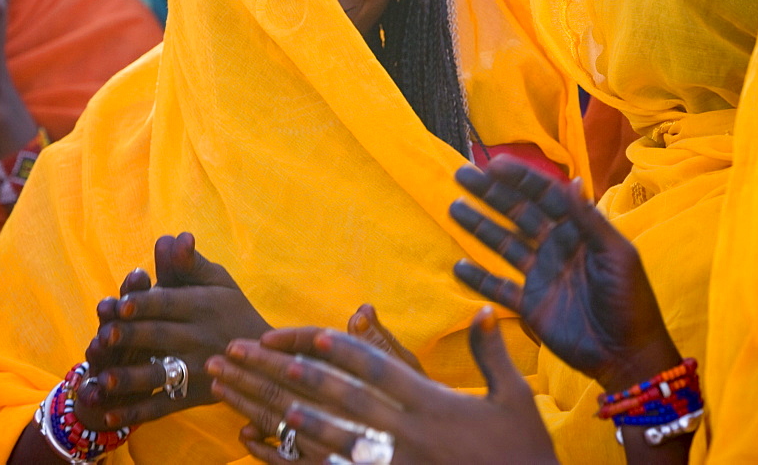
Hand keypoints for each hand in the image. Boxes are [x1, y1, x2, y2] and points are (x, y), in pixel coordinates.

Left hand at [76, 233, 271, 430]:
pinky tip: (110, 415)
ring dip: (131, 378)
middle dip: (132, 337)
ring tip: (105, 380)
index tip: (120, 304)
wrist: (264, 355)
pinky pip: (162, 407)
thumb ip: (190, 262)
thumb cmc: (231, 309)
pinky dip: (136, 413)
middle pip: (159, 336)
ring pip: (160, 375)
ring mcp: (195, 370)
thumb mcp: (218, 280)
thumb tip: (177, 236)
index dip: (144, 303)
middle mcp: (197, 338)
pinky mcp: (192, 397)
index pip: (168, 302)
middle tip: (105, 336)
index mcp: (201, 305)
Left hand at [207, 306, 557, 463]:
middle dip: (280, 369)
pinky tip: (256, 445)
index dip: (329, 346)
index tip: (293, 332)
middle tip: (239, 349)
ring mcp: (390, 463)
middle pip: (330, 394)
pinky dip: (289, 457)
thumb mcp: (515, 400)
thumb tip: (486, 308)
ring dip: (271, 408)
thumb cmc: (524, 454)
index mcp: (431, 402)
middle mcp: (403, 431)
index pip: (371, 366)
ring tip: (234, 389)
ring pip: (318, 432)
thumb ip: (491, 354)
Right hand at [449, 155, 680, 392]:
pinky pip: (499, 288)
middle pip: (518, 213)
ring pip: (504, 244)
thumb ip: (590, 220)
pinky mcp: (531, 304)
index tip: (493, 164)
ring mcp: (542, 275)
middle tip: (461, 176)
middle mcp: (557, 247)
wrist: (627, 356)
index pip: (545, 196)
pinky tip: (458, 266)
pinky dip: (479, 278)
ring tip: (453, 208)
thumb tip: (571, 180)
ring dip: (479, 226)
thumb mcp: (616, 256)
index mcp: (579, 231)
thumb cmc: (631, 302)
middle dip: (491, 194)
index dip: (520, 179)